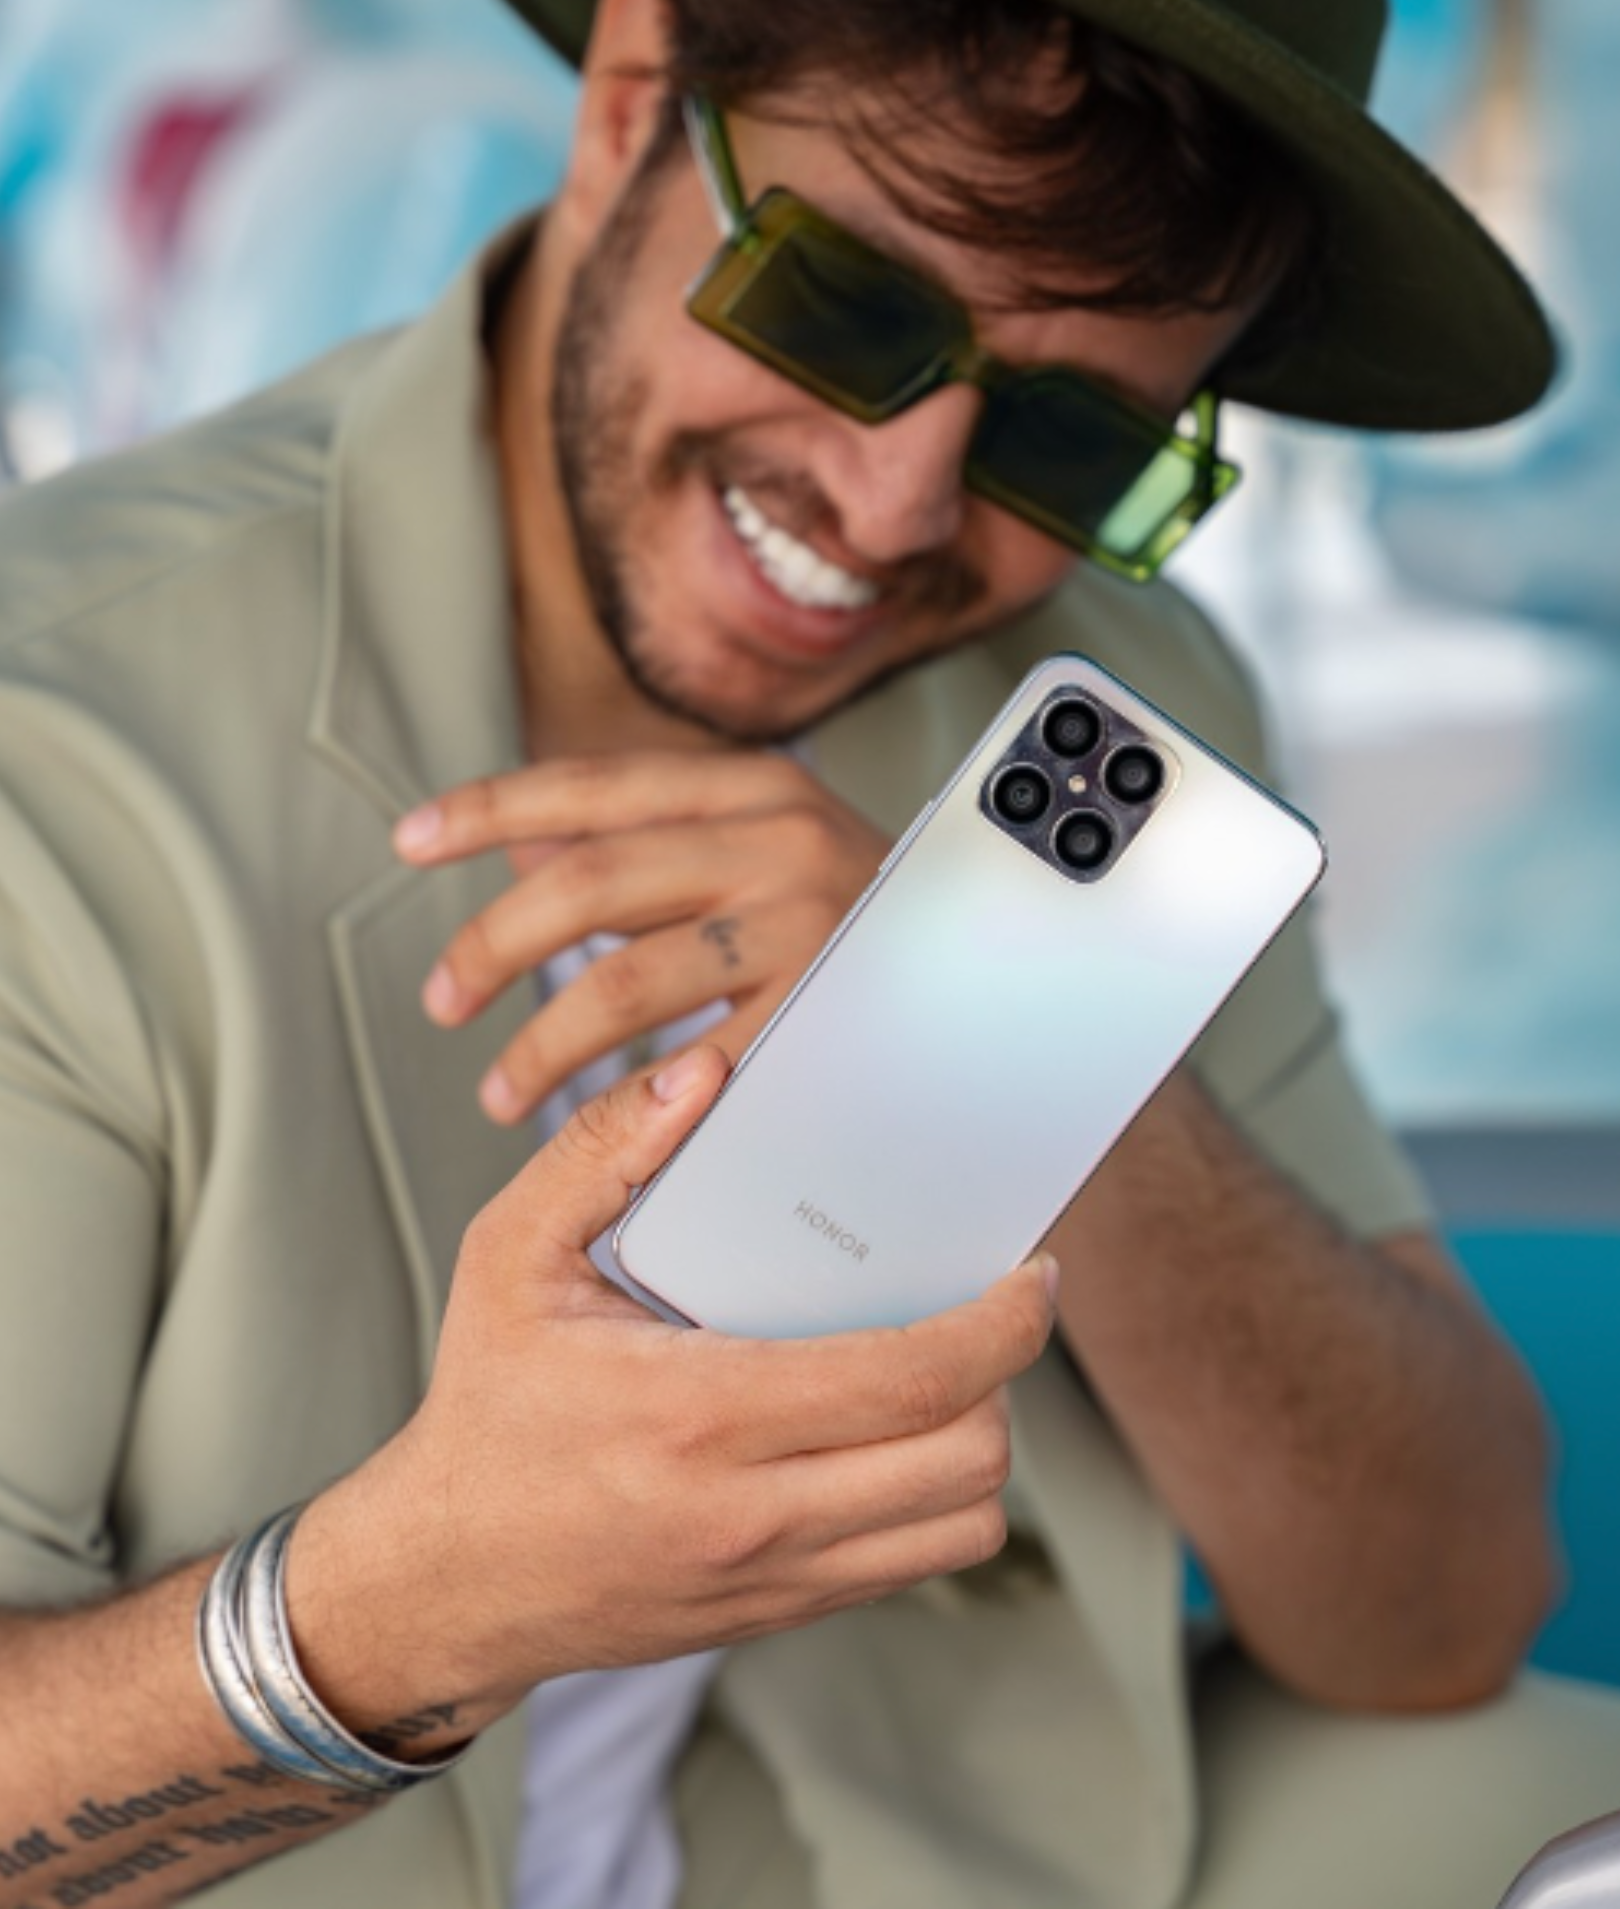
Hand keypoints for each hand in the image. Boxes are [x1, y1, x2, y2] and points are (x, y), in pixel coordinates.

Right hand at [288, 1047, 1056, 1732]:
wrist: (442, 1579)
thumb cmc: (486, 1410)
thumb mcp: (510, 1257)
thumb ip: (600, 1151)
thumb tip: (700, 1075)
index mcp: (702, 1411)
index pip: (915, 1376)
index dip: (1004, 1323)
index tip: (1029, 1275)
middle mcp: (753, 1509)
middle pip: (967, 1456)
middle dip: (1003, 1377)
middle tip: (985, 1311)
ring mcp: (772, 1576)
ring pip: (959, 1525)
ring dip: (977, 1445)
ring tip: (944, 1376)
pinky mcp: (777, 1612)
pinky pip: (910, 1565)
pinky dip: (931, 1501)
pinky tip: (889, 1437)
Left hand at [392, 751, 891, 1121]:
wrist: (1009, 989)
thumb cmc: (868, 921)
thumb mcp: (772, 849)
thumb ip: (652, 844)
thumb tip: (518, 845)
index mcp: (756, 787)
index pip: (596, 786)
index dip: (491, 809)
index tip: (409, 841)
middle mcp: (781, 841)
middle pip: (587, 884)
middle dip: (492, 946)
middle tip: (442, 1001)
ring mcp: (806, 932)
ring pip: (620, 984)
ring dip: (537, 1045)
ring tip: (497, 1088)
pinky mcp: (823, 1023)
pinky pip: (688, 1070)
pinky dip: (623, 1102)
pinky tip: (588, 1126)